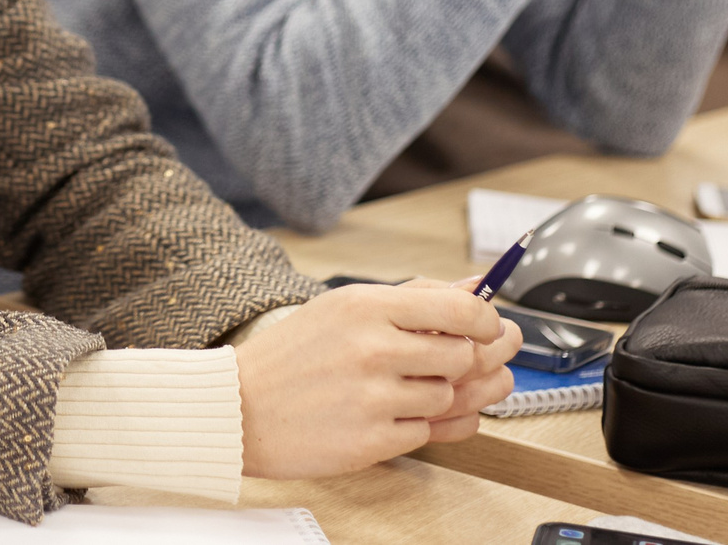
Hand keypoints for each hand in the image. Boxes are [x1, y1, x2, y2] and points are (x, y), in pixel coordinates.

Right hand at [235, 281, 519, 478]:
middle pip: (464, 355)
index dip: (487, 320)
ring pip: (450, 396)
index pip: (461, 309)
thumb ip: (415, 296)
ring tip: (405, 387)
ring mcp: (373, 398)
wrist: (240, 409)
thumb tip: (480, 286)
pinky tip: (399, 413)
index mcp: (366, 306)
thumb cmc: (293, 356)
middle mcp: (372, 349)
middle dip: (461, 360)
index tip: (487, 326)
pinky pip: (429, 432)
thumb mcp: (345, 308)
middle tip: (441, 360)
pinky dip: (423, 424)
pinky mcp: (371, 442)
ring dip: (438, 394)